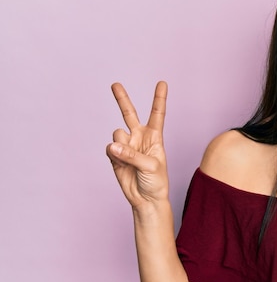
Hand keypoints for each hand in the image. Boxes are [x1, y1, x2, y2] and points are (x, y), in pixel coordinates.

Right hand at [106, 81, 168, 207]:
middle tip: (115, 84)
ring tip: (127, 158)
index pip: (157, 114)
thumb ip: (132, 154)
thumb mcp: (151, 166)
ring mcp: (126, 146)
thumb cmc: (156, 182)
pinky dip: (113, 155)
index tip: (162, 82)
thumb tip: (113, 145)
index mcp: (155, 137)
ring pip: (117, 134)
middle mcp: (140, 138)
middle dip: (122, 99)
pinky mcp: (115, 156)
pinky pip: (110, 149)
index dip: (159, 98)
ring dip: (120, 144)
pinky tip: (120, 164)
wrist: (145, 199)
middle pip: (129, 114)